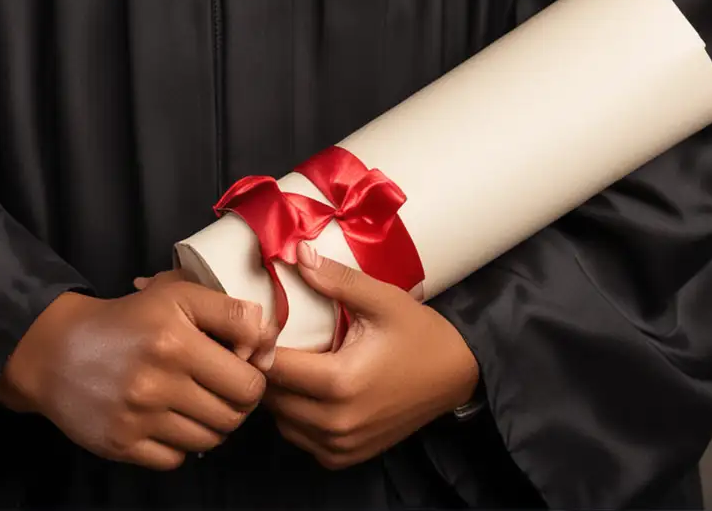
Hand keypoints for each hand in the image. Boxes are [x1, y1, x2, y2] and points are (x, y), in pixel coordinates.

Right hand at [0, 275, 269, 470]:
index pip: (249, 378)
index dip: (255, 373)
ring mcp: (140, 416)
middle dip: (237, 401)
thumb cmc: (127, 318)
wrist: (58, 350)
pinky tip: (168, 421)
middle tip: (223, 386)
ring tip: (197, 402)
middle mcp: (159, 378)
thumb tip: (268, 342)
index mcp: (177, 337)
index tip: (242, 364)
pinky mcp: (123, 444)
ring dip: (212, 423)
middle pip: (234, 413)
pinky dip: (179, 444)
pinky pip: (177, 458)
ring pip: (210, 439)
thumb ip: (228, 311)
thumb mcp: (175, 294)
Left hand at [258, 240, 480, 470]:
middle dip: (264, 368)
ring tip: (285, 359)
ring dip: (277, 395)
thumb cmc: (419, 335)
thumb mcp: (382, 300)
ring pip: (283, 422)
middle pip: (273, 398)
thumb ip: (337, 279)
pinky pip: (302, 439)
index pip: (275, 369)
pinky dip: (295, 416)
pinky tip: (304, 387)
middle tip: (265, 338)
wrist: (455, 376)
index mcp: (340, 384)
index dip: (258, 346)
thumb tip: (298, 254)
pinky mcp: (347, 457)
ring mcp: (341, 447)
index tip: (256, 325)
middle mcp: (336, 424)